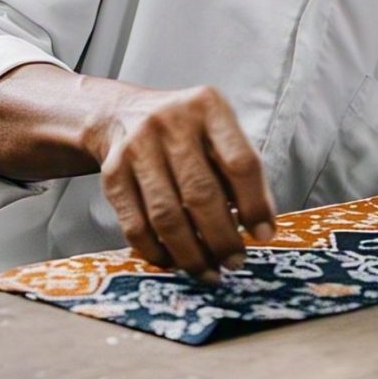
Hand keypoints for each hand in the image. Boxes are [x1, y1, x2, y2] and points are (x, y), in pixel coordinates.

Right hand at [89, 83, 275, 281]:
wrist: (123, 113)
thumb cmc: (185, 131)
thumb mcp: (216, 131)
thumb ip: (238, 170)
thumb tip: (260, 226)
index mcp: (208, 107)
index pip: (240, 161)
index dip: (255, 204)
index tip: (264, 234)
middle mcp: (171, 122)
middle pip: (201, 193)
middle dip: (222, 238)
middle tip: (235, 262)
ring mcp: (137, 147)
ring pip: (167, 216)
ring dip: (191, 254)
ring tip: (209, 271)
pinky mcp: (112, 174)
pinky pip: (136, 226)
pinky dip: (158, 252)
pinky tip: (174, 261)